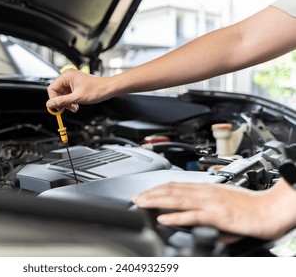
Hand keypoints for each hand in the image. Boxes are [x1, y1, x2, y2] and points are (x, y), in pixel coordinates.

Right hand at [46, 69, 110, 111]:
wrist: (107, 88)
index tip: (57, 108)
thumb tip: (49, 104)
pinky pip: (68, 94)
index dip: (53, 100)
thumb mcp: (76, 98)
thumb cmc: (96, 90)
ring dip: (67, 103)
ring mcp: (71, 80)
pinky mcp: (75, 84)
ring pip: (62, 94)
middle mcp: (68, 76)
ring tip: (74, 107)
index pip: (52, 88)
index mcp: (66, 76)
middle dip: (62, 102)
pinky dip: (70, 101)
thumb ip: (61, 101)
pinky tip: (75, 105)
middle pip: (56, 92)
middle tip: (68, 108)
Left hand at [132, 179, 295, 238]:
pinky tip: (163, 219)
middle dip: (150, 193)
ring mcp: (209, 203)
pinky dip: (175, 217)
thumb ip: (205, 208)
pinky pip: (191, 215)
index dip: (157, 188)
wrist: (269, 210)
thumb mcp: (222, 202)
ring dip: (156, 201)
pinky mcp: (216, 215)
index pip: (176, 185)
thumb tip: (192, 216)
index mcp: (206, 188)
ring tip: (141, 203)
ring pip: (177, 199)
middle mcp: (205, 192)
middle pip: (171, 190)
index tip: (144, 192)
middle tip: (135, 198)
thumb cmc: (249, 206)